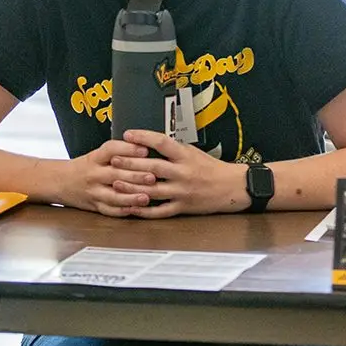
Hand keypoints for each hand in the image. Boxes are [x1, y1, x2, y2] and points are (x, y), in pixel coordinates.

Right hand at [55, 139, 156, 217]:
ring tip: (146, 197)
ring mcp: (93, 191)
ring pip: (113, 196)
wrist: (59, 181)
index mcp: (95, 157)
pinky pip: (109, 210)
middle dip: (135, 176)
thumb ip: (118, 152)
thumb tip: (147, 146)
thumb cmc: (84, 166)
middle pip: (115, 174)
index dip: (128, 149)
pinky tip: (135, 210)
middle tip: (153, 177)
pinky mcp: (94, 206)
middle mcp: (93, 174)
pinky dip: (123, 211)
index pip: (111, 149)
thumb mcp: (97, 154)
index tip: (145, 149)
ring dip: (131, 197)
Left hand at [107, 130, 246, 217]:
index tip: (128, 134)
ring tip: (116, 183)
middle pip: (152, 167)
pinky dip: (145, 210)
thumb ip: (173, 150)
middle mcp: (183, 173)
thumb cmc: (212, 168)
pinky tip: (132, 207)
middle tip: (113, 160)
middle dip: (130, 163)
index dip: (144, 138)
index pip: (162, 143)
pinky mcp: (182, 207)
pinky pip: (160, 211)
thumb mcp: (194, 153)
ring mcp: (182, 191)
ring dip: (132, 187)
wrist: (232, 187)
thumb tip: (149, 143)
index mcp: (186, 156)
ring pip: (152, 190)